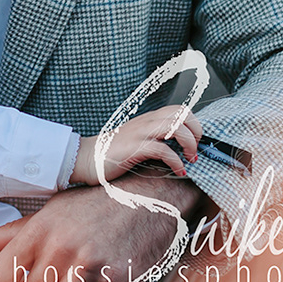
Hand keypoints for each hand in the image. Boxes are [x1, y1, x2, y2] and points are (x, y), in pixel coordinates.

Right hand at [70, 104, 201, 184]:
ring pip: (174, 126)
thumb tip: (178, 149)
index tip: (197, 142)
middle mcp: (145, 122)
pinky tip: (179, 172)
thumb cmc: (112, 154)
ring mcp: (139, 133)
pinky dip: (176, 161)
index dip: (194, 123)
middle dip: (196, 131)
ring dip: (189, 143)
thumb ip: (153, 138)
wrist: (86, 159)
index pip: (179, 109)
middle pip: (181, 113)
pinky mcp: (134, 147)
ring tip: (191, 159)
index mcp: (148, 119)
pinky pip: (162, 149)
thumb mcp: (136, 140)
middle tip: (196, 150)